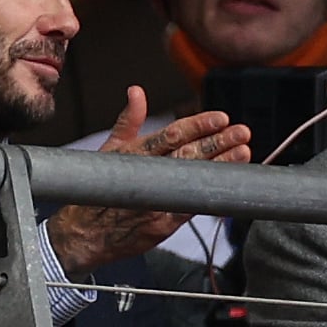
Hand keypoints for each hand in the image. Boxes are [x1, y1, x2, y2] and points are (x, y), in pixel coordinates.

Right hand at [47, 86, 250, 274]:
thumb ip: (129, 120)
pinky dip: (210, 195)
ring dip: (221, 166)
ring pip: (193, 179)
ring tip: (242, 152)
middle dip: (217, 142)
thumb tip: (136, 92)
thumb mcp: (109, 149)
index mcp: (134, 153)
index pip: (171, 135)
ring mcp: (156, 200)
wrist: (84, 234)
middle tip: (240, 132)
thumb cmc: (98, 190)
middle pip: (188, 155)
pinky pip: (191, 206)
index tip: (220, 118)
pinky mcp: (163, 224)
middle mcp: (146, 176)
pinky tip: (228, 185)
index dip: (198, 125)